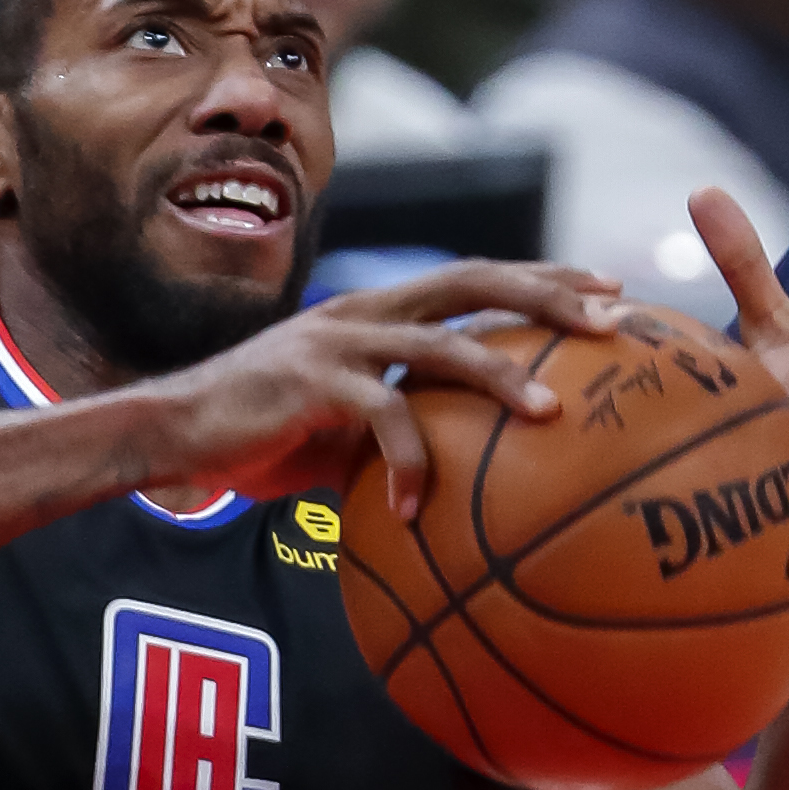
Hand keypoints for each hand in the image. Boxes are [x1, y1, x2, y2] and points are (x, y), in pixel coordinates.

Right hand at [147, 262, 621, 517]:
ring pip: (440, 343)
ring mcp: (338, 338)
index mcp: (379, 312)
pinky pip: (381, 415)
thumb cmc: (261, 438)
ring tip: (552, 412)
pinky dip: (409, 462)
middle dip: (548, 293)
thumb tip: (469, 487)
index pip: (474, 279)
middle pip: (472, 281)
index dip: (542, 276)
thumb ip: (400, 436)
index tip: (609, 288)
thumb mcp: (344, 432)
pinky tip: (418, 513)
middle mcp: (365, 310)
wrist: (174, 432)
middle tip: (614, 318)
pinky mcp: (311, 378)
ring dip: (502, 375)